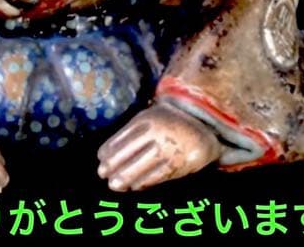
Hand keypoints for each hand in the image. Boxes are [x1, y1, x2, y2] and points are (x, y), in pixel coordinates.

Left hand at [98, 103, 220, 190]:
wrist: (202, 124)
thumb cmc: (167, 122)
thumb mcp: (148, 117)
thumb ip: (131, 132)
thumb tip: (108, 153)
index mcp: (146, 119)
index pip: (122, 137)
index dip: (109, 150)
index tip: (101, 160)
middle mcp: (157, 133)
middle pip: (130, 153)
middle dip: (114, 166)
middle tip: (102, 174)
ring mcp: (169, 148)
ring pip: (142, 166)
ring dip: (126, 177)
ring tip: (114, 185)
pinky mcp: (180, 162)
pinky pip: (158, 175)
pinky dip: (145, 182)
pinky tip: (135, 186)